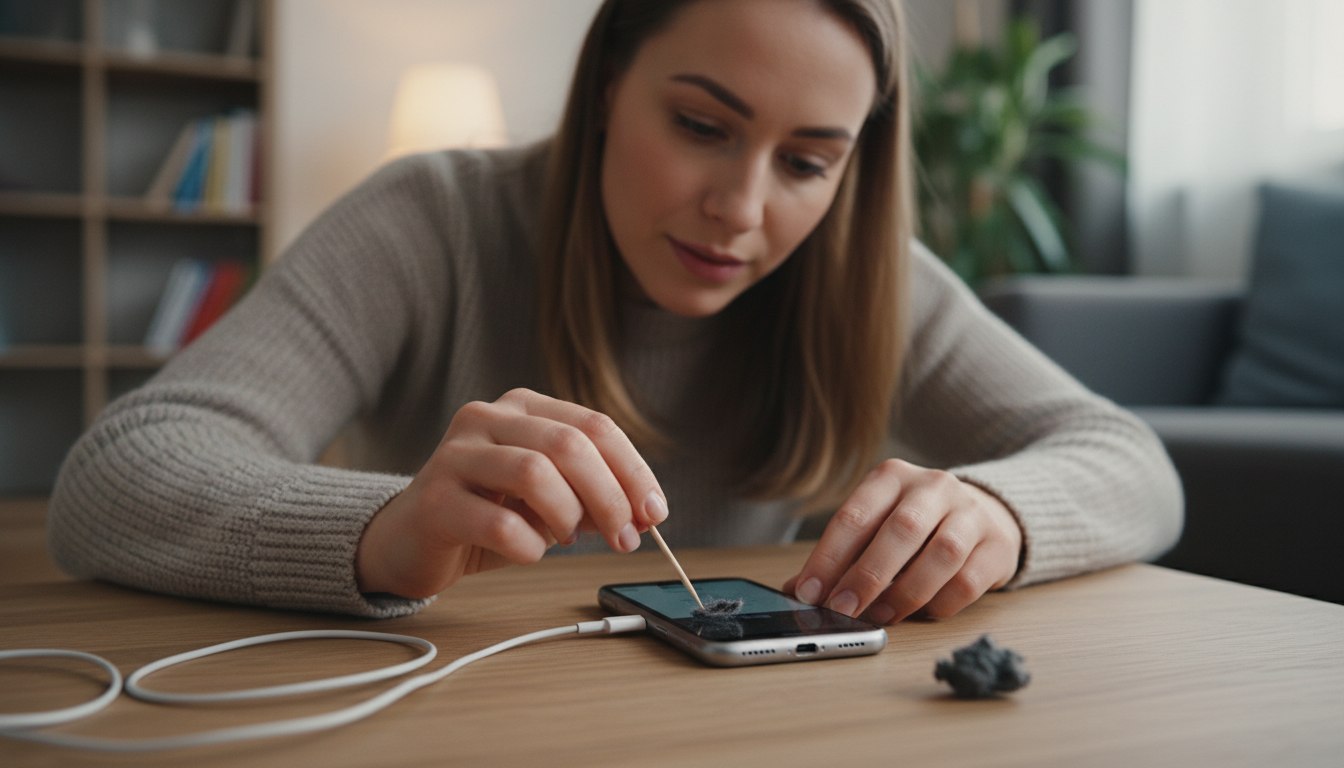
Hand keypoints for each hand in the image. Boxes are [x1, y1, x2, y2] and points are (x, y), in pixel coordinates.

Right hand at [356, 388, 667, 597]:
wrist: (409, 541)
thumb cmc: (487, 515)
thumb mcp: (548, 499)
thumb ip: (591, 495)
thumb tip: (643, 512)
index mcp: (522, 407)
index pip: (594, 425)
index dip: (633, 471)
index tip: (655, 512)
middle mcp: (485, 419)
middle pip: (569, 445)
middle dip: (610, 497)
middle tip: (626, 538)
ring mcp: (454, 456)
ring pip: (535, 473)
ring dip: (569, 516)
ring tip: (570, 540)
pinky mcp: (434, 501)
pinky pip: (499, 524)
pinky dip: (530, 546)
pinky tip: (528, 552)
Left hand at [783, 459, 1021, 623]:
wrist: (986, 513)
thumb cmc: (916, 525)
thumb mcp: (875, 526)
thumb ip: (839, 557)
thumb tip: (796, 592)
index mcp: (891, 477)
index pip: (854, 515)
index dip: (828, 557)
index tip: (807, 592)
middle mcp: (933, 487)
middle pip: (900, 530)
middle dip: (866, 575)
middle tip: (841, 609)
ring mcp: (971, 513)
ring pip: (941, 554)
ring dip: (905, 592)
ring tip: (879, 617)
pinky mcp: (998, 545)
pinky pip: (968, 581)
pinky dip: (941, 603)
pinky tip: (922, 613)